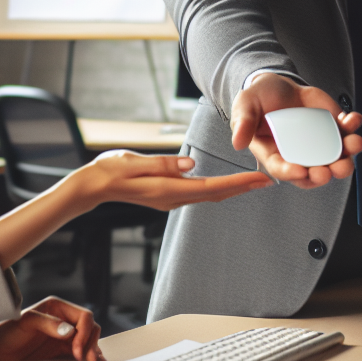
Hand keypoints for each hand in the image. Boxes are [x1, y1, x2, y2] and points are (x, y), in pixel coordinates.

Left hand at [0, 297, 105, 360]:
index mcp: (56, 307)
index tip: (76, 349)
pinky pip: (81, 352)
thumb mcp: (23, 323)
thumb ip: (46, 323)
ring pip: (88, 340)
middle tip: (88, 360)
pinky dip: (89, 356)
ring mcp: (63, 336)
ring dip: (93, 350)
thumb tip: (69, 330)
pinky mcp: (61, 351)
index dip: (84, 332)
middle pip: (89, 328)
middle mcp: (62, 319)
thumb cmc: (4, 335)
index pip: (82, 316)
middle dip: (91, 342)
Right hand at [68, 151, 270, 213]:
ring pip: (209, 196)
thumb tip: (191, 165)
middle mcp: (173, 198)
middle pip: (216, 195)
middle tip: (268, 180)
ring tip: (253, 181)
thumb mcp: (135, 161)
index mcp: (169, 189)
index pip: (212, 188)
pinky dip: (217, 189)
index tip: (260, 179)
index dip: (239, 184)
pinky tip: (223, 185)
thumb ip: (164, 164)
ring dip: (232, 189)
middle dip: (243, 188)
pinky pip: (198, 194)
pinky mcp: (166, 195)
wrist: (93, 185)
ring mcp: (170, 199)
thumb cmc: (110, 170)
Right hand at [230, 73, 361, 187]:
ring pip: (335, 158)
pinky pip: (345, 133)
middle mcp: (298, 153)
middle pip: (313, 172)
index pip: (282, 169)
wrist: (278, 84)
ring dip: (347, 156)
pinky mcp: (331, 127)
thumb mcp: (245, 106)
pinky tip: (353, 119)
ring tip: (354, 145)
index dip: (292, 173)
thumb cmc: (259, 98)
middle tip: (331, 170)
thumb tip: (238, 142)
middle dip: (325, 174)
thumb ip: (243, 123)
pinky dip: (353, 128)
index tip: (302, 172)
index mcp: (274, 153)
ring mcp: (318, 143)